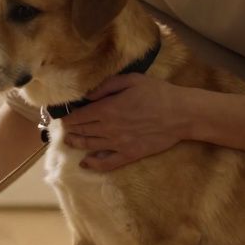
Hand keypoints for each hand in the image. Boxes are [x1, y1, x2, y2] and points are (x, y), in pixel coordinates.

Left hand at [59, 73, 190, 171]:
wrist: (181, 114)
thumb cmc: (158, 93)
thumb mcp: (131, 80)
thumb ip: (106, 86)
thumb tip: (87, 95)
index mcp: (108, 109)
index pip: (80, 116)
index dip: (69, 117)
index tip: (63, 117)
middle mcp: (109, 128)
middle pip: (83, 131)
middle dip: (71, 130)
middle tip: (64, 130)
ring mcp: (118, 143)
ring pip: (90, 146)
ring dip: (77, 144)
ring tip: (69, 141)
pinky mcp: (130, 154)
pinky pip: (108, 163)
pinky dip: (94, 164)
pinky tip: (85, 163)